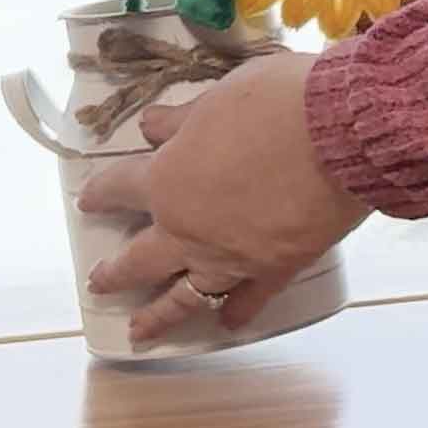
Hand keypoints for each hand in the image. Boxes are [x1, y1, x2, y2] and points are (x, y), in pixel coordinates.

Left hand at [77, 52, 367, 346]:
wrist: (340, 133)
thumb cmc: (276, 102)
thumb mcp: (220, 96)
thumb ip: (183, 119)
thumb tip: (151, 127)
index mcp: (166, 179)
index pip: (119, 187)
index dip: (101, 192)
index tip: (88, 199)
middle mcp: (188, 228)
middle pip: (139, 260)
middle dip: (116, 273)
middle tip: (99, 283)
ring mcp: (229, 257)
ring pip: (184, 296)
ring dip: (159, 315)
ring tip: (140, 331)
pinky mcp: (274, 269)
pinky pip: (249, 299)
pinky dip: (236, 312)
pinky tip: (226, 324)